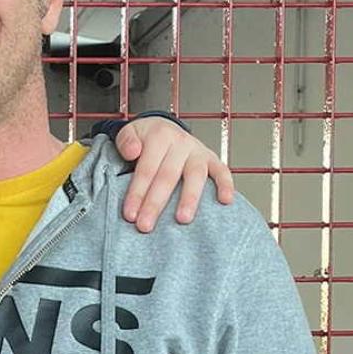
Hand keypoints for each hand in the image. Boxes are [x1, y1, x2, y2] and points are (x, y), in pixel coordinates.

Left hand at [115, 116, 234, 232]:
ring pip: (195, 176)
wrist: (163, 127)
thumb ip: (125, 141)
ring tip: (182, 220)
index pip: (147, 169)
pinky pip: (222, 171)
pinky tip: (225, 201)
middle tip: (145, 226)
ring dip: (189, 198)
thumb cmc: (145, 138)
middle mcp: (181, 143)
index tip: (130, 215)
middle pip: (168, 176)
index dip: (137, 193)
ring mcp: (198, 152)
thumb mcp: (129, 132)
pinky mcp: (212, 159)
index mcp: (159, 136)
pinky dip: (226, 185)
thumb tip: (132, 152)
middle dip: (155, 203)